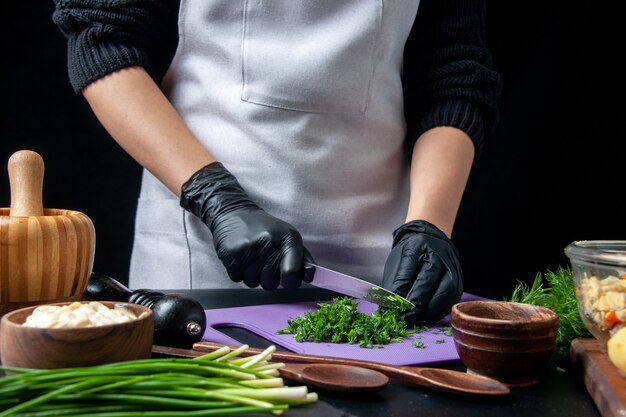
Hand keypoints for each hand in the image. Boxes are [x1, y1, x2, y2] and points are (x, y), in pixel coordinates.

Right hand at [180, 162, 314, 288]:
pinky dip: (237, 272)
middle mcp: (270, 243)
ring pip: (253, 283)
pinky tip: (240, 256)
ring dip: (251, 275)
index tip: (287, 278)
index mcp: (289, 239)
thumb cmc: (264, 228)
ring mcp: (250, 248)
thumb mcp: (287, 236)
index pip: (292, 273)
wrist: (233, 212)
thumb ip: (302, 257)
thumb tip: (310, 276)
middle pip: (271, 284)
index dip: (290, 281)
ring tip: (251, 257)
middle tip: (263, 261)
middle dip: (267, 278)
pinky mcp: (233, 254)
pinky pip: (237, 278)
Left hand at [382, 220, 462, 323]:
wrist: (430, 241)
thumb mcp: (396, 262)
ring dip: (430, 309)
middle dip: (417, 302)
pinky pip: (452, 298)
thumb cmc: (410, 254)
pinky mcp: (460, 279)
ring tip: (417, 318)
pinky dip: (439, 310)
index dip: (401, 292)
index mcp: (417, 246)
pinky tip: (427, 315)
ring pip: (445, 291)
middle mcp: (438, 254)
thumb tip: (389, 310)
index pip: (408, 271)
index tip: (394, 307)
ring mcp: (452, 266)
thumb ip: (393, 285)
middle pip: (428, 280)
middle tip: (406, 316)